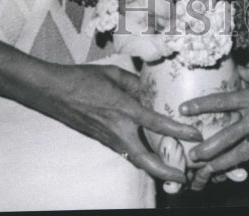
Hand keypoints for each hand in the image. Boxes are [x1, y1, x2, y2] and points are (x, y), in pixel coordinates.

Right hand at [39, 63, 201, 184]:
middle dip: (165, 171)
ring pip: (135, 159)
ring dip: (154, 168)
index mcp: (123, 109)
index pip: (156, 123)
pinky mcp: (102, 140)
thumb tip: (151, 87)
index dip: (177, 130)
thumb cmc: (82, 78)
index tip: (194, 134)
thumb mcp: (112, 74)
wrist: (54, 92)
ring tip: (172, 170)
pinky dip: (141, 157)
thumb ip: (135, 81)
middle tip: (183, 176)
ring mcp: (108, 138)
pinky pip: (126, 152)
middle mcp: (117, 129)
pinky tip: (151, 156)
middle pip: (145, 159)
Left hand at [180, 63, 248, 190]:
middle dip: (208, 148)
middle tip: (191, 156)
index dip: (201, 106)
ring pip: (241, 154)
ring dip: (222, 163)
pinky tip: (234, 168)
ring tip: (206, 171)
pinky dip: (245, 162)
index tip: (184, 109)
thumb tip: (239, 72)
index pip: (223, 101)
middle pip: (228, 136)